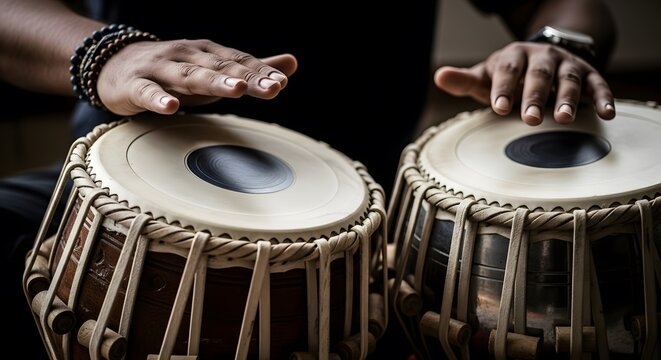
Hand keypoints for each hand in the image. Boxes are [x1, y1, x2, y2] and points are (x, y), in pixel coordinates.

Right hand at [97, 39, 297, 114]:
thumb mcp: (215, 70)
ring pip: (188, 76)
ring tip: (236, 91)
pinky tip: (171, 108)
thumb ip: (251, 70)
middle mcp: (186, 56)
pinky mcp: (135, 85)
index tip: (280, 83)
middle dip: (246, 78)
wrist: (116, 65)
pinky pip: (147, 92)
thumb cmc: (175, 72)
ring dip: (213, 82)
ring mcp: (160, 69)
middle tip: (271, 88)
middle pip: (219, 68)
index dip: (259, 72)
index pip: (237, 61)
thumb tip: (291, 63)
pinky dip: (158, 99)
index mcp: (207, 53)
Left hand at [434, 41, 614, 124]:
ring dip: (568, 98)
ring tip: (563, 118)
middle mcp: (542, 57)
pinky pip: (598, 84)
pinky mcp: (588, 74)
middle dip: (534, 97)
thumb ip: (464, 81)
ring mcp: (566, 65)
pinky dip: (604, 98)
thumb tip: (438, 76)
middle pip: (539, 75)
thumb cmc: (507, 77)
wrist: (541, 59)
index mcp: (514, 56)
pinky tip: (606, 114)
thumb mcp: (485, 78)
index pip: (508, 70)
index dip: (504, 88)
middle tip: (529, 119)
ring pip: (569, 79)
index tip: (499, 108)